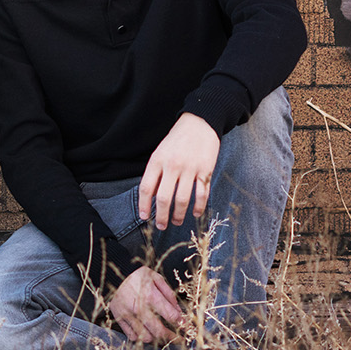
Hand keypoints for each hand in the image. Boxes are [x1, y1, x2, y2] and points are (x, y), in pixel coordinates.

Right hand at [108, 266, 182, 342]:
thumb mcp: (155, 277)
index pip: (172, 316)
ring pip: (146, 337)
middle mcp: (138, 307)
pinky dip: (140, 336)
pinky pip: (132, 336)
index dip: (183, 324)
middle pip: (159, 331)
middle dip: (172, 338)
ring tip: (160, 334)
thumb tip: (179, 311)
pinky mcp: (118, 318)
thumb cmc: (135, 276)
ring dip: (155, 338)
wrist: (110, 274)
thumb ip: (169, 294)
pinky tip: (145, 331)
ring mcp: (127, 315)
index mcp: (150, 295)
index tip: (188, 328)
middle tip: (178, 339)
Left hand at [139, 113, 219, 229]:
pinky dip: (198, 207)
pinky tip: (195, 214)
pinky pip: (201, 194)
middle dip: (161, 216)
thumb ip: (156, 173)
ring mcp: (190, 169)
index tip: (145, 217)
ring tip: (176, 222)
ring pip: (182, 199)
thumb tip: (152, 197)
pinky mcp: (206, 171)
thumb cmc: (176, 140)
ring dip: (178, 214)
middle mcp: (172, 166)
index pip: (147, 188)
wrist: (200, 124)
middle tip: (161, 226)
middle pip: (164, 198)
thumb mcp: (160, 152)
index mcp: (157, 161)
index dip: (144, 205)